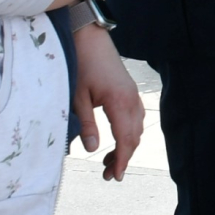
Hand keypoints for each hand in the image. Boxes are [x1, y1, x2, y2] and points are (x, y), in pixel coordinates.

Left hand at [70, 24, 143, 181]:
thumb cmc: (82, 64)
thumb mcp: (78, 97)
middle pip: (134, 137)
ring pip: (136, 128)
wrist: (90, 37)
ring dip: (126, 146)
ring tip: (109, 161)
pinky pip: (136, 118)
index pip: (125, 139)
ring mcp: (133, 95)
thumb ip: (86, 124)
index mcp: (119, 102)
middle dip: (123, 158)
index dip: (122, 160)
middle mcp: (132, 100)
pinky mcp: (130, 91)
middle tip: (108, 175)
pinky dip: (129, 133)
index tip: (116, 176)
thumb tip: (91, 149)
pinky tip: (117, 138)